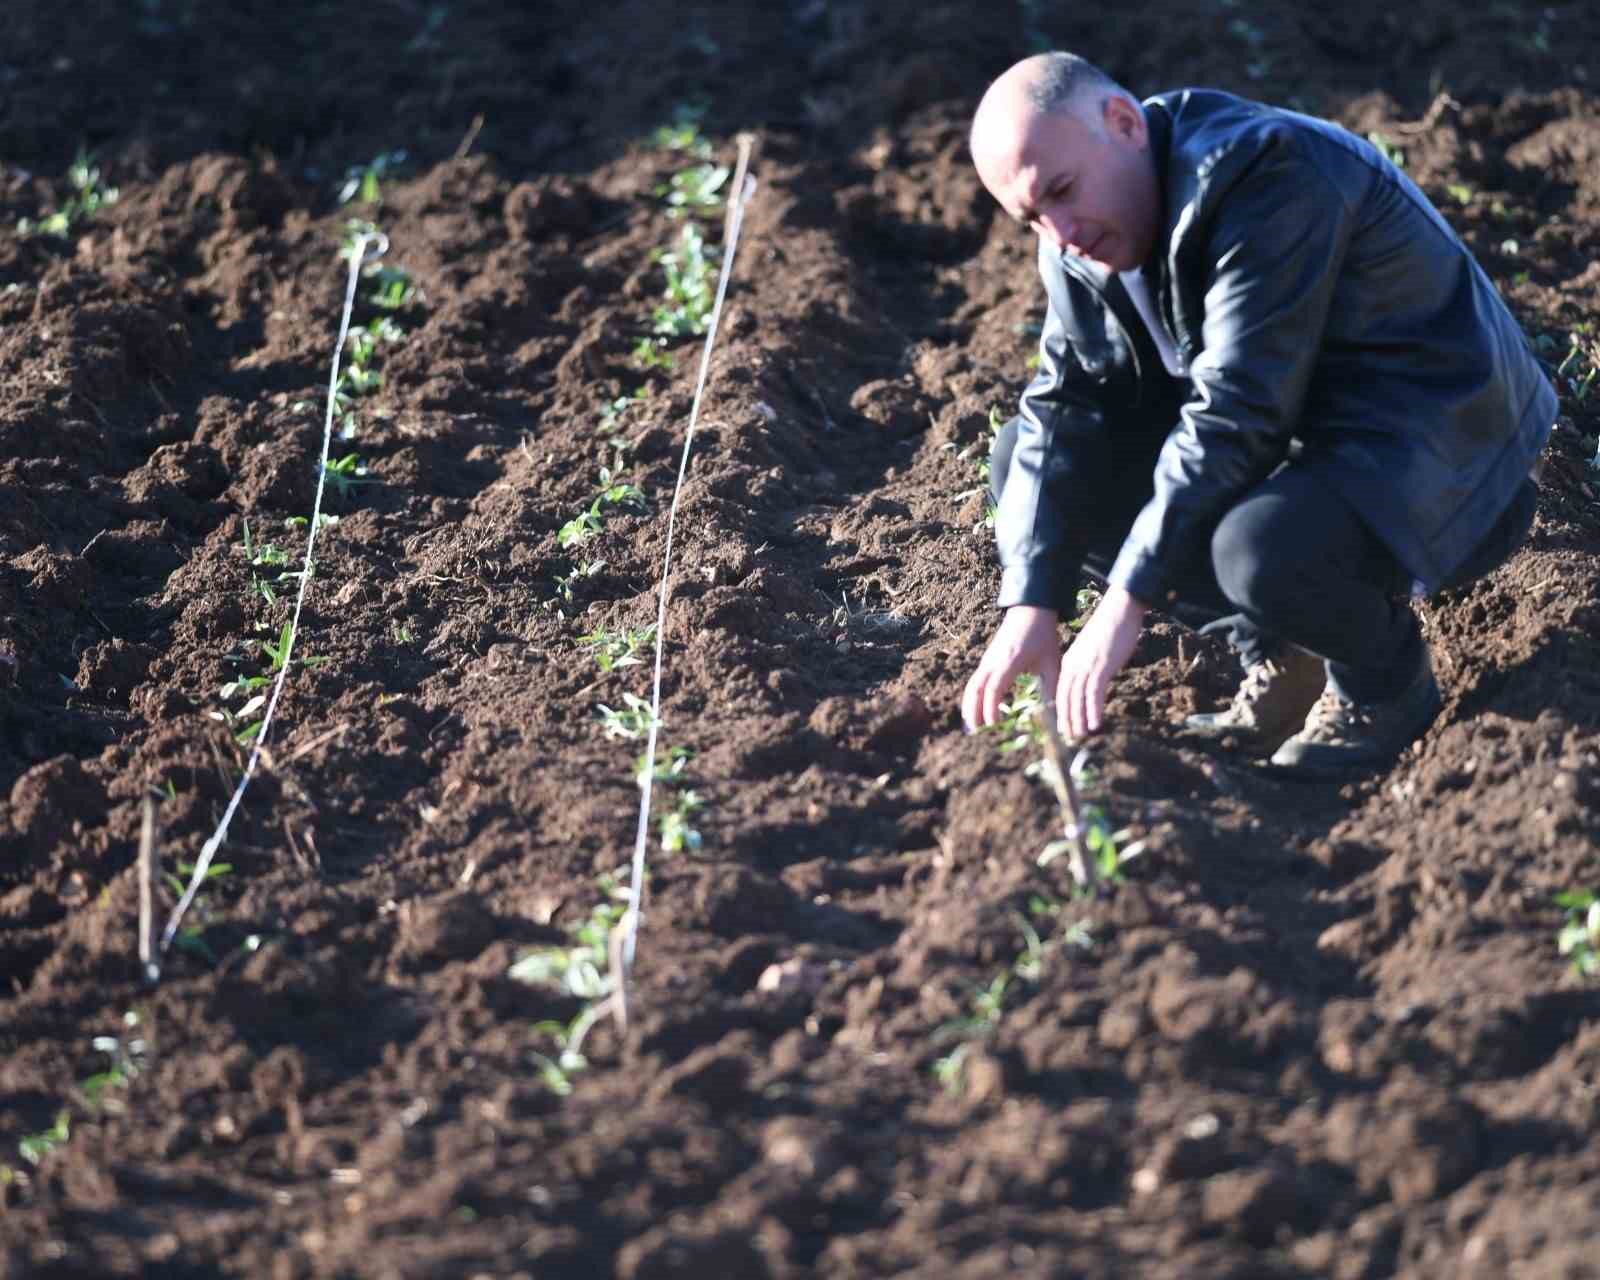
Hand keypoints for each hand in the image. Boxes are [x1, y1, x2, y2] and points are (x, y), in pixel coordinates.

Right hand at [962, 605, 1061, 732]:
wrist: (1030, 610)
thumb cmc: (1043, 636)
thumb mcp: (1052, 663)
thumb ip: (1051, 688)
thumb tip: (1056, 713)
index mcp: (1010, 662)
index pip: (994, 688)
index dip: (991, 707)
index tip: (993, 725)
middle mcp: (993, 661)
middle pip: (975, 690)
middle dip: (973, 712)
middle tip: (975, 733)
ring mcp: (988, 660)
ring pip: (972, 686)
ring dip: (969, 706)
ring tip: (970, 727)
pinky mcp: (987, 660)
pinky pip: (975, 681)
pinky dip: (972, 697)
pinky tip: (975, 710)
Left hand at [1054, 585, 1147, 740]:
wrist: (1119, 610)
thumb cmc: (1110, 630)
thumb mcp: (1094, 652)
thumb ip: (1090, 668)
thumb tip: (1093, 684)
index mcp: (1070, 662)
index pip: (1061, 691)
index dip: (1061, 711)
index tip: (1063, 727)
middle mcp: (1074, 666)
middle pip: (1065, 698)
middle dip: (1067, 720)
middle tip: (1070, 738)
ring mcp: (1086, 666)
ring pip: (1077, 698)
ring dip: (1079, 719)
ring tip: (1081, 736)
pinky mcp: (1101, 666)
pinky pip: (1094, 692)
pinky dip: (1094, 710)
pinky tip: (1095, 724)